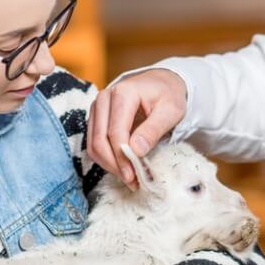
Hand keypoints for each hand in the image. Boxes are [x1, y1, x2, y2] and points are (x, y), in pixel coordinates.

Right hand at [87, 69, 186, 189]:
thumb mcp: (171, 111)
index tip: (134, 175)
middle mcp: (104, 98)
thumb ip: (154, 129)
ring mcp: (97, 108)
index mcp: (123, 93)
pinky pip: (94, 143)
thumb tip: (136, 150)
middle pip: (100, 140)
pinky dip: (106, 159)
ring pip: (93, 144)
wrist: (161, 83)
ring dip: (109, 165)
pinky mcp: (96, 118)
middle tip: (132, 181)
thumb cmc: (168, 96)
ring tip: (130, 178)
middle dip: (115, 165)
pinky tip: (123, 168)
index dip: (123, 156)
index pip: (116, 131)